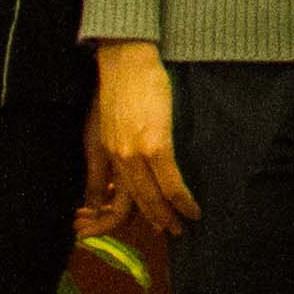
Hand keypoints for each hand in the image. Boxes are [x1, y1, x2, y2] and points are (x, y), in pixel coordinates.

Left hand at [91, 43, 196, 236]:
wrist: (125, 61)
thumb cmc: (119, 85)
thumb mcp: (102, 121)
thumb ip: (110, 148)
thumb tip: (117, 168)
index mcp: (107, 153)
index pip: (116, 195)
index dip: (126, 215)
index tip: (145, 223)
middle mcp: (119, 159)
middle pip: (136, 201)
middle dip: (154, 219)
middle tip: (169, 232)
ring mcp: (136, 152)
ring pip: (153, 195)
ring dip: (169, 215)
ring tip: (182, 226)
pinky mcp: (155, 143)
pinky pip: (170, 180)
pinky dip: (181, 198)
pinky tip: (191, 208)